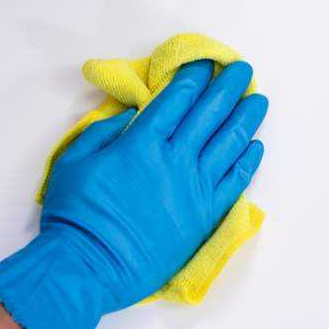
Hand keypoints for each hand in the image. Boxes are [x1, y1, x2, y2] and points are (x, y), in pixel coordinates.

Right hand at [0, 60, 267, 328]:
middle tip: (240, 69)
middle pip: (207, 114)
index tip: (203, 64)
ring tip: (256, 99)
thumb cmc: (74, 214)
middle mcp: (172, 160)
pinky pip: (234, 181)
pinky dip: (246, 160)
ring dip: (244, 117)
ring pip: (228, 143)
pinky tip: (253, 145)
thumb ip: (102, 133)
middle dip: (225, 87)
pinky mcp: (203, 215)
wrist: (89, 264)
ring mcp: (193, 188)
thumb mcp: (72, 161)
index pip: (174, 100)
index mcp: (139, 144)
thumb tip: (130, 116)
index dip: (191, 78)